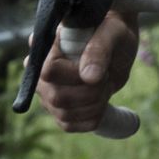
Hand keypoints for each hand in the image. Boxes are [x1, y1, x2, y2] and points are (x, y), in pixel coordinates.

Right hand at [37, 12, 138, 132]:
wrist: (118, 46)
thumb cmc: (113, 33)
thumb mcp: (112, 33)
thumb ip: (99, 50)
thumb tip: (89, 77)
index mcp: (46, 48)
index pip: (48, 71)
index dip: (76, 75)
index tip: (99, 69)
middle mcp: (39, 73)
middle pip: (58, 97)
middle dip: (92, 92)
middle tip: (107, 76)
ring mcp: (47, 93)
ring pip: (65, 114)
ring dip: (95, 105)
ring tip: (105, 85)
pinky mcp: (59, 108)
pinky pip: (69, 125)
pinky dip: (91, 118)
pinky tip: (101, 102)